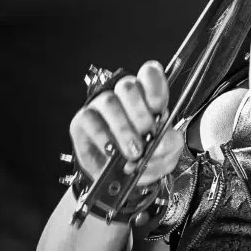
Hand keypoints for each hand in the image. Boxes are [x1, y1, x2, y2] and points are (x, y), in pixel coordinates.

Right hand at [68, 61, 184, 187]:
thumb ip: (169, 143)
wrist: (121, 177)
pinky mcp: (82, 120)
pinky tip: (112, 152)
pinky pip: (90, 120)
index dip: (154, 88)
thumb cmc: (146, 155)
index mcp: (147, 94)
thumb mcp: (166, 150)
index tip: (159, 109)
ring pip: (109, 102)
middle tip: (148, 136)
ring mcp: (100, 105)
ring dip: (123, 129)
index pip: (149, 73)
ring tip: (134, 152)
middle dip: (140, 113)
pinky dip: (103, 138)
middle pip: (127, 86)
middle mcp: (122, 94)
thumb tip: (159, 144)